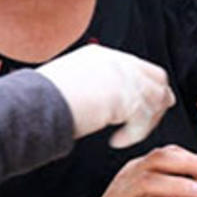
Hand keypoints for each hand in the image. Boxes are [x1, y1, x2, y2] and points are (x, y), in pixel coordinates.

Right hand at [38, 44, 175, 147]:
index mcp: (100, 56)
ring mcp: (125, 79)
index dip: (141, 84)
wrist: (39, 101)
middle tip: (155, 116)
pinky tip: (118, 141)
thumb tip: (91, 102)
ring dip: (148, 119)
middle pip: (155, 77)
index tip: (142, 101)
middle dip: (158, 97)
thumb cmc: (42, 96)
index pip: (135, 66)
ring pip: (156, 98)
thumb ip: (86, 85)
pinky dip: (134, 134)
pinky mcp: (129, 99)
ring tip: (132, 134)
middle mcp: (116, 62)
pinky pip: (144, 120)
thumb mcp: (66, 81)